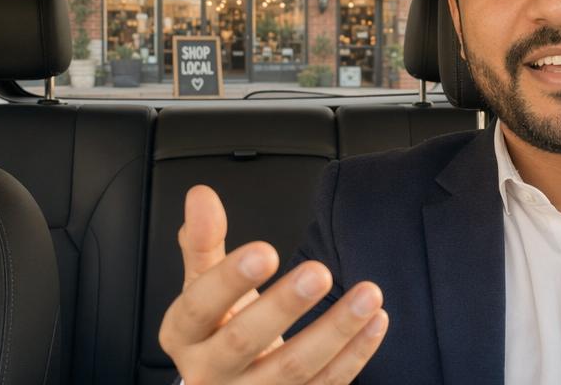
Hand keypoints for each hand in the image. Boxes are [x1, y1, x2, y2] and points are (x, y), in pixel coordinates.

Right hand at [159, 185, 387, 383]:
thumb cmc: (218, 327)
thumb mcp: (202, 286)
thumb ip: (204, 241)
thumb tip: (201, 195)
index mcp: (185, 336)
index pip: (199, 307)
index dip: (229, 280)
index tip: (265, 252)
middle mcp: (210, 373)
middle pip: (243, 341)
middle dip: (284, 306)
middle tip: (320, 272)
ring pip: (294, 368)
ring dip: (336, 330)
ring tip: (368, 294)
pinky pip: (326, 384)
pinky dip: (355, 354)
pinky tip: (376, 322)